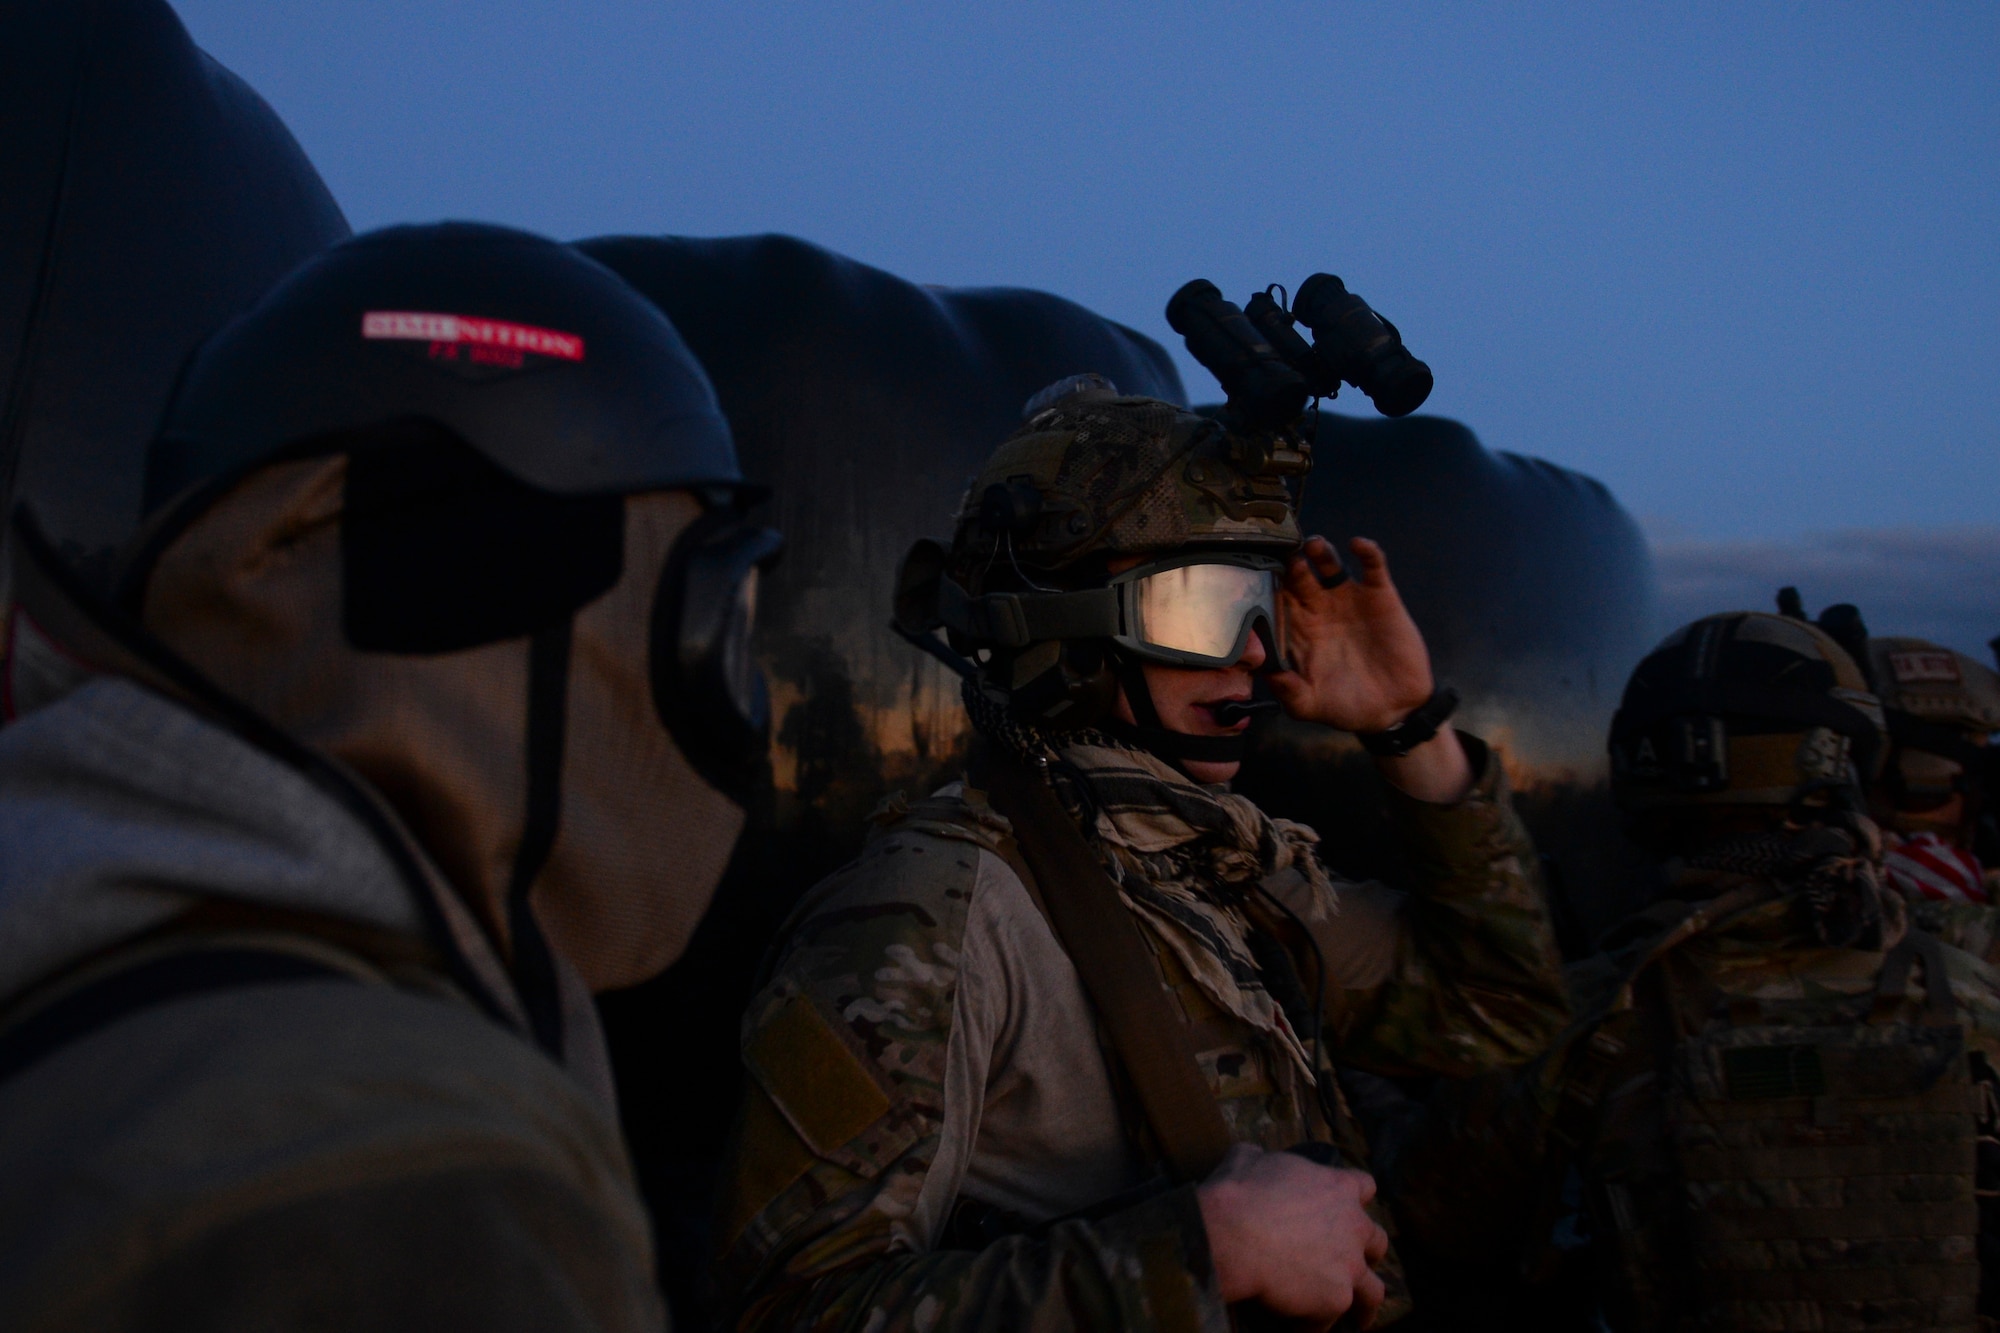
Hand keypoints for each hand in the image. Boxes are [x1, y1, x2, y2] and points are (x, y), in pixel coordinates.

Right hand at [1197, 1143, 1388, 1329]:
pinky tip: (1301, 1328)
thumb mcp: (1249, 1158)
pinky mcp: (1336, 1300)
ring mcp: (1349, 1267)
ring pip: (1374, 1291)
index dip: (1355, 1199)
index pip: (1365, 1186)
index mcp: (1338, 1187)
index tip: (1345, 1208)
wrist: (1232, 1236)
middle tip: (1351, 1261)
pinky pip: (1330, 1320)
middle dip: (1367, 1252)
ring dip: (1365, 1302)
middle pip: (1377, 1242)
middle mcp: (1354, 1227)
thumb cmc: (1238, 1193)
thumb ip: (1264, 1160)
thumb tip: (1253, 1158)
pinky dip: (1316, 1324)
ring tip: (1358, 1317)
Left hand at [1271, 536, 1471, 802]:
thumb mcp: (1310, 705)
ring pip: (1329, 565)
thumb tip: (1265, 671)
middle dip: (1288, 564)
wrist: (1394, 710)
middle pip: (1297, 578)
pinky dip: (1368, 552)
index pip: (1275, 602)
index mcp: (1298, 631)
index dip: (1264, 589)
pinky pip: (1373, 566)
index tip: (1252, 576)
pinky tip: (1358, 545)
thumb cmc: (1346, 708)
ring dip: (1320, 551)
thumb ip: (1287, 690)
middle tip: (1280, 553)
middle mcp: (1319, 610)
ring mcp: (1348, 599)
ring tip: (1313, 545)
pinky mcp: (1380, 595)